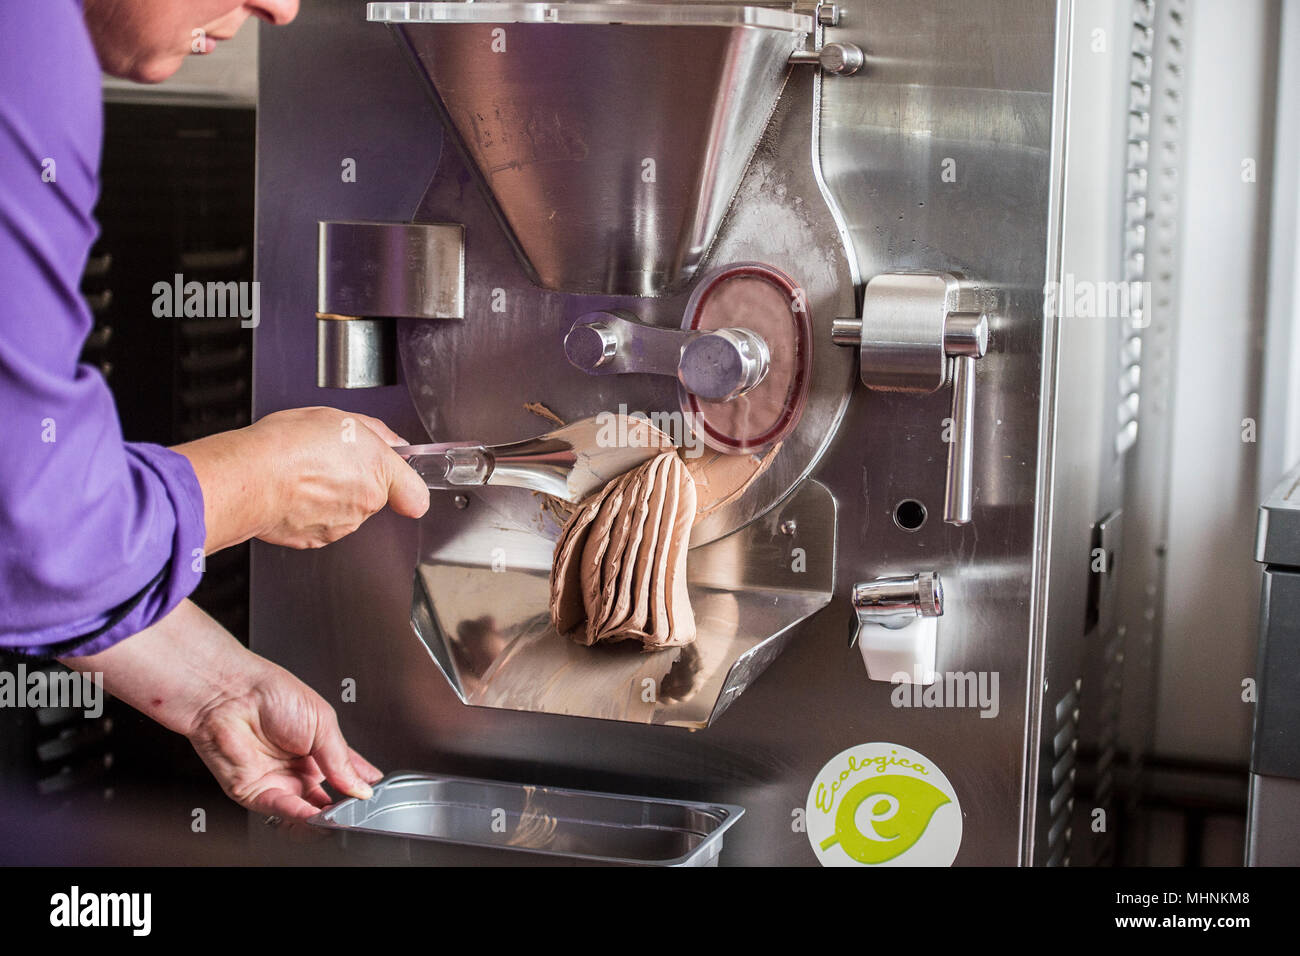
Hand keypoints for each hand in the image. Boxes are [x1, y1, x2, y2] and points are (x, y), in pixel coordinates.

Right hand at [175, 406, 429, 551]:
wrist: (250, 478)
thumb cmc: (289, 446)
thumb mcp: (340, 419)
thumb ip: (376, 433)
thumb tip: (392, 441)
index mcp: (378, 473)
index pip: (416, 495)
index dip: (407, 486)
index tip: (401, 481)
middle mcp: (364, 504)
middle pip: (371, 495)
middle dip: (355, 479)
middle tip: (328, 460)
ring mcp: (341, 525)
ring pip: (344, 510)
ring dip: (330, 495)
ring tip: (303, 473)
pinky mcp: (315, 539)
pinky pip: (319, 523)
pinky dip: (308, 511)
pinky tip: (292, 491)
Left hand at [186, 656, 382, 819]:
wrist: (231, 693)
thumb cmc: (271, 693)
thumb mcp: (323, 722)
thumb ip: (342, 760)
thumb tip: (361, 787)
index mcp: (318, 748)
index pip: (346, 775)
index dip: (360, 786)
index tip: (374, 794)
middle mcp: (297, 768)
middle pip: (326, 800)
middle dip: (343, 808)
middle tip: (357, 809)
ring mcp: (277, 782)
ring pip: (305, 813)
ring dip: (323, 818)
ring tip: (339, 816)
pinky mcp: (254, 793)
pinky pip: (281, 810)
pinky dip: (300, 816)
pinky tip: (315, 814)